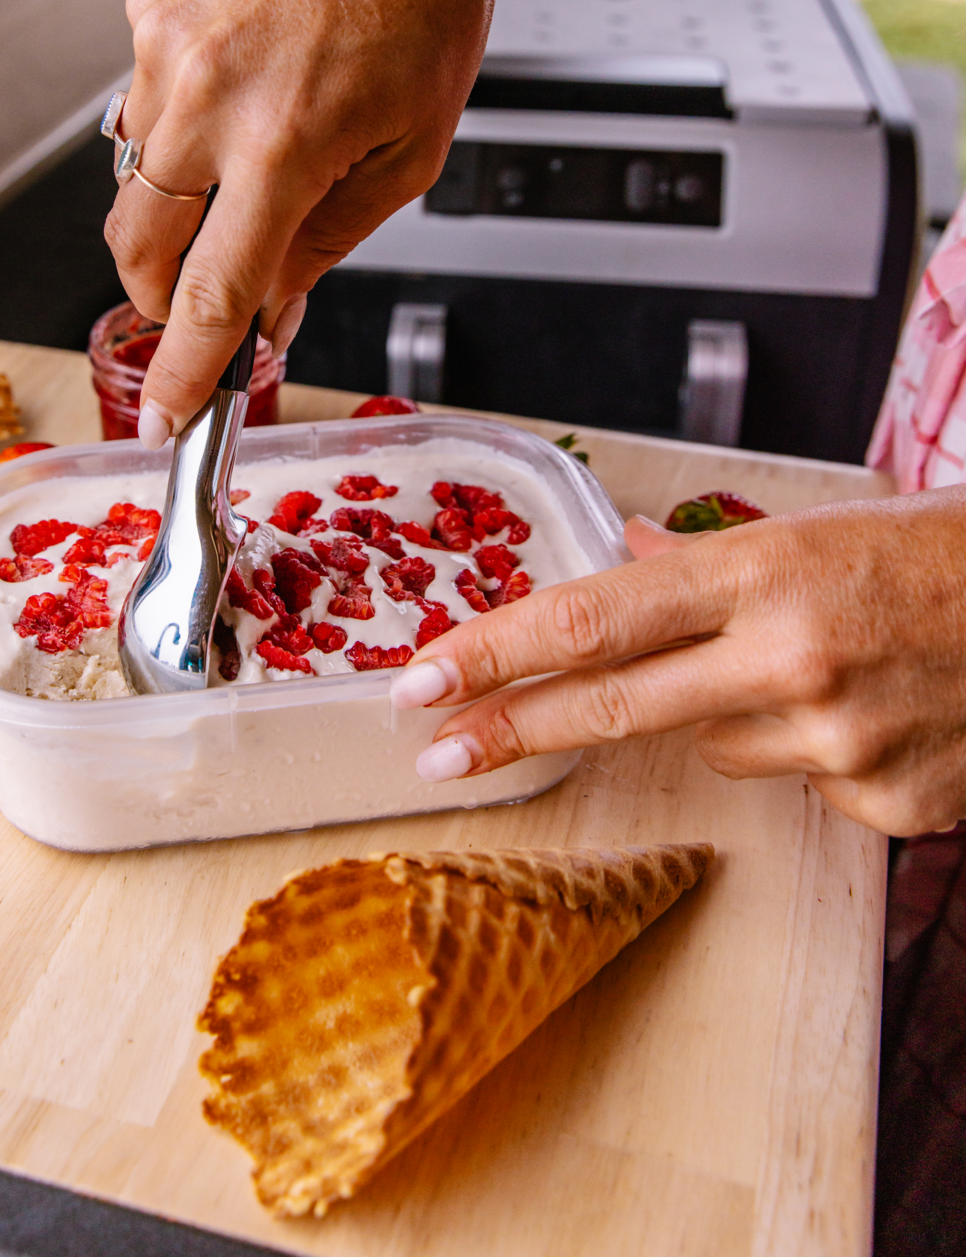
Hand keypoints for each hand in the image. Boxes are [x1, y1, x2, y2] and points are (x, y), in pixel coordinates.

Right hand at [105, 0, 749, 447]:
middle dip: (163, 298)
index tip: (168, 419)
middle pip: (139, 249)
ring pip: (132, 180)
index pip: (213, 293)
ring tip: (247, 155)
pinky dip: (179, 126)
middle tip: (201, 300)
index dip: (186, 371)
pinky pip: (139, 105)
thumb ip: (326, 247)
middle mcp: (209, 92)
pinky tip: (236, 86)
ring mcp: (167, 43)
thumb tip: (269, 316)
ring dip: (177, 205)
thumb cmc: (427, 5)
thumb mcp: (408, 157)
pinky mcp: (148, 5)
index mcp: (285, 141)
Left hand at [389, 488, 965, 836]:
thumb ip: (695, 562)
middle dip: (511, 728)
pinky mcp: (887, 805)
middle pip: (610, 704)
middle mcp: (793, 658)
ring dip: (724, 714)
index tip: (423, 677)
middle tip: (436, 750)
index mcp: (763, 571)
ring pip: (710, 747)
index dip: (495, 651)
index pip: (592, 618)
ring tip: (814, 669)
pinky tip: (867, 712)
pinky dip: (805, 754)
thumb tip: (614, 553)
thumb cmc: (930, 559)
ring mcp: (842, 741)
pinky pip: (794, 787)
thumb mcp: (808, 532)